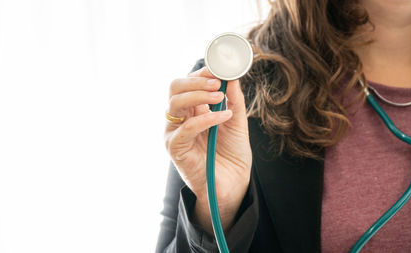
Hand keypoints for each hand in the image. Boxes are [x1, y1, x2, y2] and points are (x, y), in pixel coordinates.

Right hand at [164, 66, 251, 232]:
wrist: (232, 186)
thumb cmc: (231, 156)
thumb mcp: (236, 122)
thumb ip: (233, 100)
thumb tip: (232, 76)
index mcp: (190, 111)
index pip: (186, 83)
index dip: (200, 74)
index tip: (218, 69)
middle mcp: (179, 120)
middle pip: (174, 88)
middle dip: (195, 81)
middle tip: (217, 83)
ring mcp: (174, 133)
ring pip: (174, 104)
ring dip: (197, 96)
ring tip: (219, 98)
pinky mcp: (175, 149)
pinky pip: (186, 128)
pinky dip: (205, 119)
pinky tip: (222, 117)